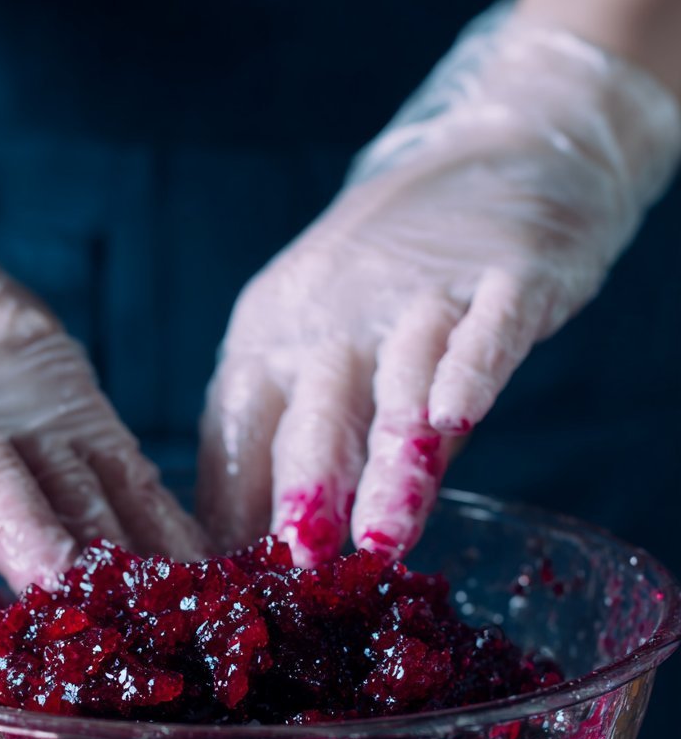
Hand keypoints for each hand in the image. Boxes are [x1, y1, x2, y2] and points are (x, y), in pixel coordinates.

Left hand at [199, 4, 680, 565]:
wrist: (494, 155)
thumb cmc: (387, 281)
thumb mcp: (319, 348)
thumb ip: (297, 437)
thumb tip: (245, 546)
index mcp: (272, 337)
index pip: (239, 428)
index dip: (234, 504)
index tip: (232, 583)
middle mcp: (333, 317)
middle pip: (314, 414)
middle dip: (304, 487)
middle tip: (294, 561)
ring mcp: (419, 296)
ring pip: (401, 387)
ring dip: (389, 463)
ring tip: (380, 537)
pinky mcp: (506, 278)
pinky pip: (485, 331)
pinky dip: (470, 371)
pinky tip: (456, 418)